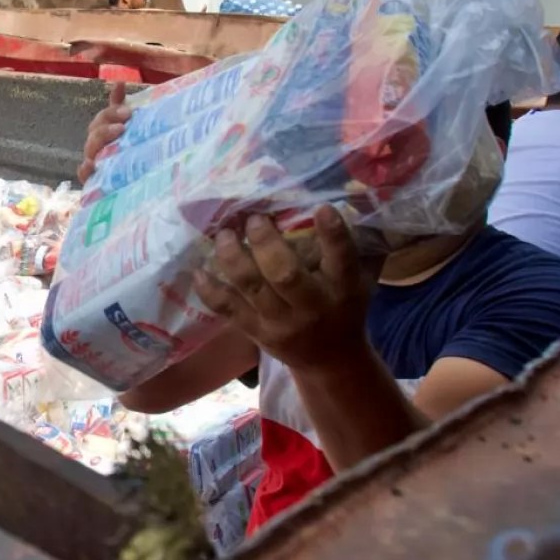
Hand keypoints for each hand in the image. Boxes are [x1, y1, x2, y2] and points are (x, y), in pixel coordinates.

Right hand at [78, 82, 129, 184]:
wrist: (128, 193)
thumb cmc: (127, 157)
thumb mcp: (131, 132)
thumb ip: (122, 109)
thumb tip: (120, 82)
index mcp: (105, 131)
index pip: (105, 116)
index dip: (114, 110)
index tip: (128, 107)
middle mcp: (96, 145)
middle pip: (96, 130)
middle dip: (108, 123)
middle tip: (125, 122)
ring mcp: (92, 161)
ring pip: (90, 148)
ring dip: (101, 140)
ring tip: (116, 134)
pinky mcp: (91, 181)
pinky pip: (83, 174)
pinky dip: (85, 168)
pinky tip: (92, 164)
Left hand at [191, 206, 381, 371]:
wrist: (330, 361)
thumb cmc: (344, 308)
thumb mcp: (360, 281)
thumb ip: (351, 247)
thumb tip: (345, 197)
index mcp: (344, 289)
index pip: (342, 260)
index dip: (333, 235)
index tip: (322, 208)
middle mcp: (312, 307)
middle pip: (285, 274)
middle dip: (265, 242)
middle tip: (253, 218)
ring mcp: (280, 322)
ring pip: (251, 287)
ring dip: (232, 256)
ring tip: (224, 234)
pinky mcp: (255, 332)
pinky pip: (227, 308)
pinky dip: (209, 289)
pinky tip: (198, 269)